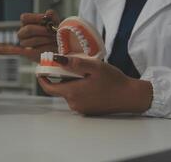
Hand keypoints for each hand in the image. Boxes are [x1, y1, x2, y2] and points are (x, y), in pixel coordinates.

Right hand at [17, 10, 58, 61]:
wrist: (58, 47)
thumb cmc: (53, 32)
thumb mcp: (54, 22)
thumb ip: (52, 16)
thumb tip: (48, 13)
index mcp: (26, 23)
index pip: (24, 17)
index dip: (36, 18)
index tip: (47, 19)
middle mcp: (23, 33)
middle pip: (28, 29)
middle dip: (42, 30)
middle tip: (53, 32)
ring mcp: (25, 44)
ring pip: (33, 41)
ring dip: (46, 40)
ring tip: (55, 40)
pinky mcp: (29, 54)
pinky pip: (35, 52)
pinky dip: (45, 49)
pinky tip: (49, 47)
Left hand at [38, 56, 152, 114]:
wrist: (130, 97)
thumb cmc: (114, 81)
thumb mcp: (95, 67)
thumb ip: (75, 63)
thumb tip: (57, 59)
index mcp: (73, 92)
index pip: (49, 88)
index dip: (42, 79)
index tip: (40, 71)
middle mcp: (74, 103)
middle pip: (60, 89)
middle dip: (62, 77)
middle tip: (71, 66)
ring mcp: (81, 108)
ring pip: (70, 93)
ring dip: (72, 83)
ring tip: (86, 74)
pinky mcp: (88, 111)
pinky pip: (78, 98)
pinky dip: (79, 90)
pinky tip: (91, 84)